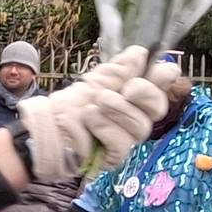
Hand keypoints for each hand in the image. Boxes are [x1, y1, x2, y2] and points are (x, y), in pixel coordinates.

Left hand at [11, 46, 176, 177]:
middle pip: (158, 108)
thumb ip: (120, 70)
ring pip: (141, 127)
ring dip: (119, 110)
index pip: (162, 85)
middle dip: (145, 94)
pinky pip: (122, 145)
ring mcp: (126, 138)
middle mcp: (135, 116)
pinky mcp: (113, 156)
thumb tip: (141, 54)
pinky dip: (106, 129)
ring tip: (97, 102)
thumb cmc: (71, 105)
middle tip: (128, 88)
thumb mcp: (95, 81)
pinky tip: (90, 121)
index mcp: (134, 95)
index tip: (159, 70)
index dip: (165, 77)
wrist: (46, 127)